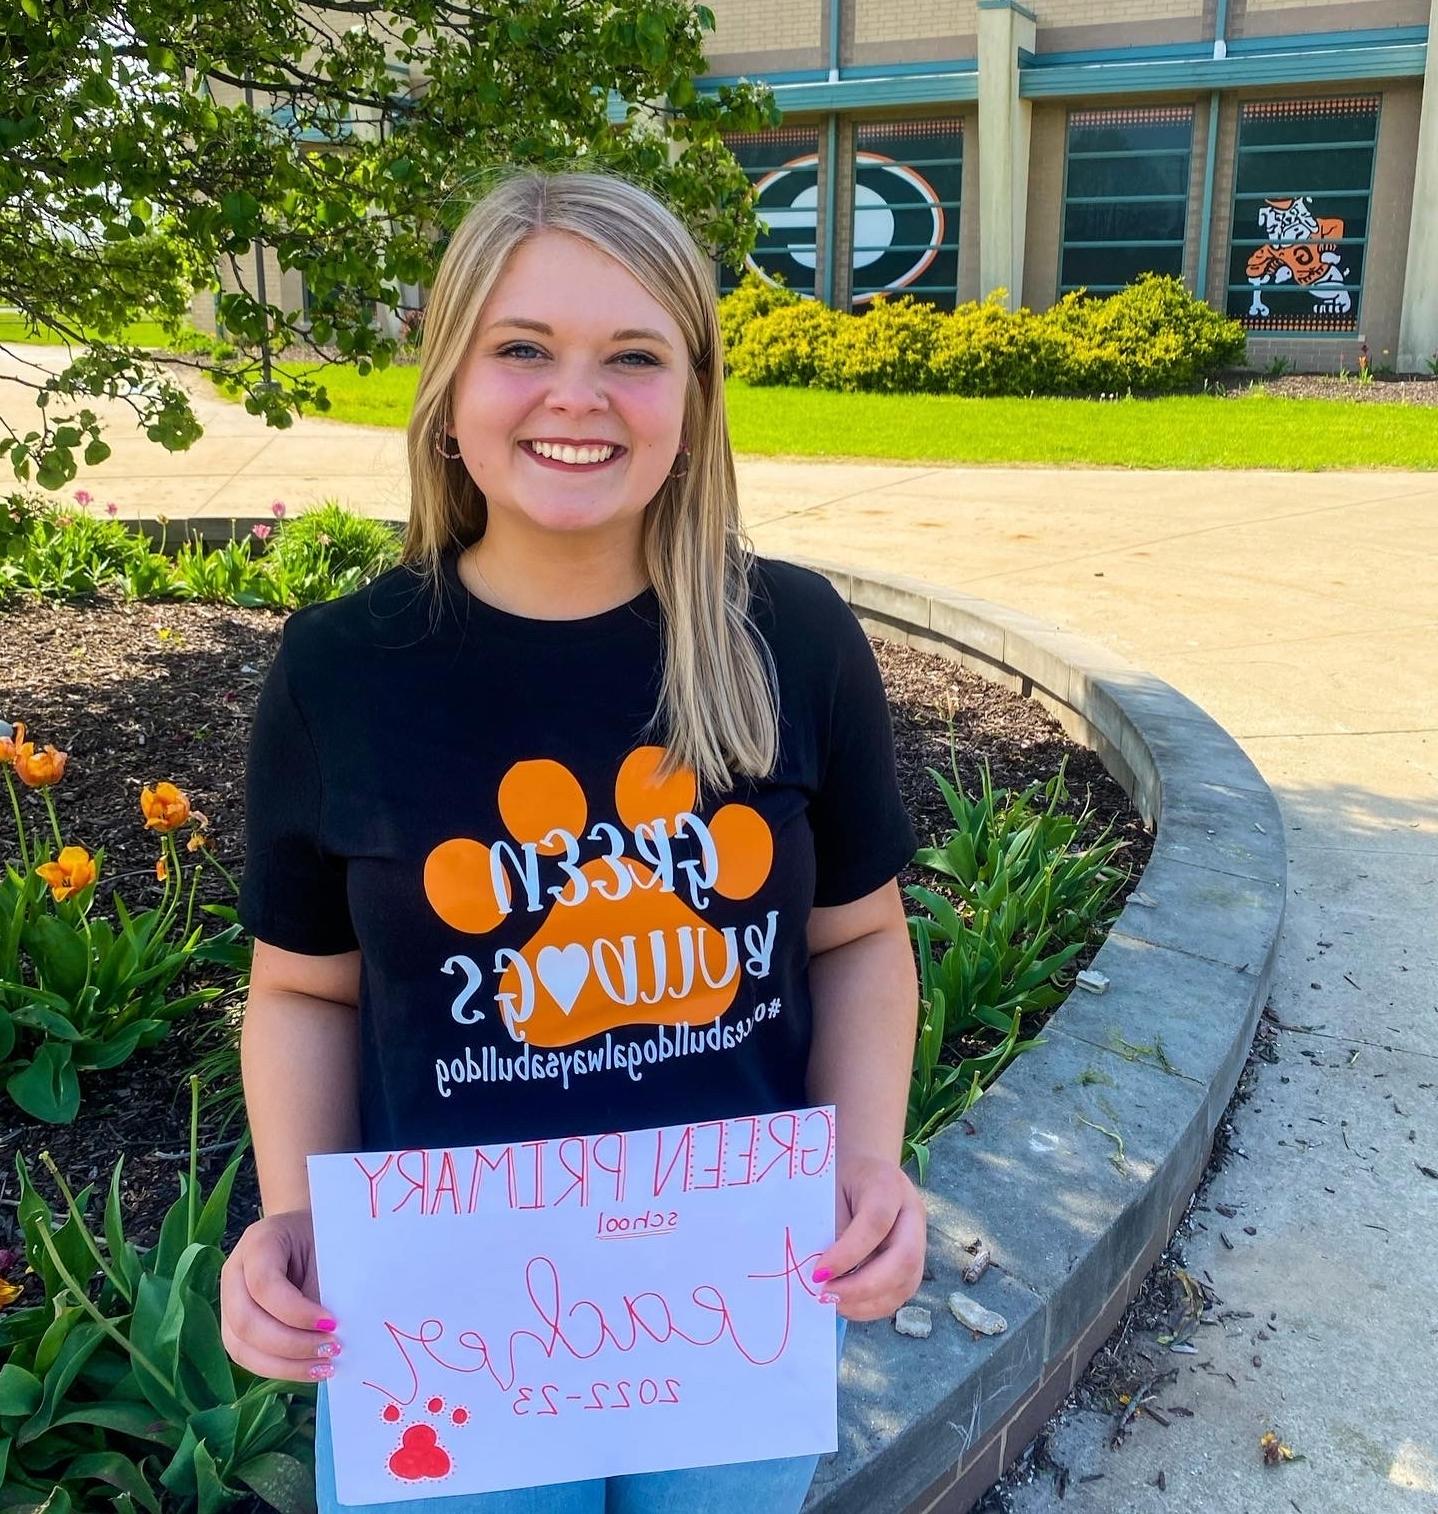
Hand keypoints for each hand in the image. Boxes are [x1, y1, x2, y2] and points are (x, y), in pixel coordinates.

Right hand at [220, 1208, 339, 1382]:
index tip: (332, 1323)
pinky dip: (280, 1368)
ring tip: (325, 1366)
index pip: (264, 1284)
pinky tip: (310, 1369)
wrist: (304, 1234)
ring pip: (242, 1346)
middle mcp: (234, 1273)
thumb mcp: (327, 1251)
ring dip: (285, 1364)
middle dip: (291, 1344)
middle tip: (332, 1349)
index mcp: (258, 1242)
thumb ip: (325, 1287)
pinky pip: (248, 1356)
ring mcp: (228, 1302)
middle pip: (246, 1321)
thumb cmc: (320, 1239)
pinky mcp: (233, 1327)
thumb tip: (332, 1333)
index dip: (296, 1312)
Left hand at [809, 1151, 925, 1321]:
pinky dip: (873, 1306)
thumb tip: (823, 1273)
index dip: (848, 1253)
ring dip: (867, 1303)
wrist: (867, 1169)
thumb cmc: (843, 1178)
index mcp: (889, 1186)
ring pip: (906, 1283)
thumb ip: (831, 1226)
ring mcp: (919, 1241)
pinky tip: (847, 1304)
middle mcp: (913, 1215)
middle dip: (863, 1286)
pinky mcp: (914, 1263)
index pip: (875, 1223)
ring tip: (833, 1303)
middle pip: (903, 1259)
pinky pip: (900, 1293)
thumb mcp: (832, 1190)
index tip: (818, 1272)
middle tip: (826, 1294)